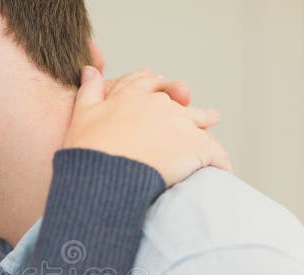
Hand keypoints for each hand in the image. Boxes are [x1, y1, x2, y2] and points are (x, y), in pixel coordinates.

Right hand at [64, 67, 231, 186]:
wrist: (107, 175)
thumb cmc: (90, 149)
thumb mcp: (82, 115)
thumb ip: (89, 90)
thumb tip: (89, 70)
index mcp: (133, 95)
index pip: (148, 82)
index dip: (156, 86)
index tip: (162, 89)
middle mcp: (161, 104)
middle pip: (178, 102)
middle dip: (184, 109)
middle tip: (197, 117)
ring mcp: (181, 125)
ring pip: (200, 123)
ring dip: (205, 132)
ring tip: (211, 146)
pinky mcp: (196, 148)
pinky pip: (215, 154)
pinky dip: (219, 163)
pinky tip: (221, 171)